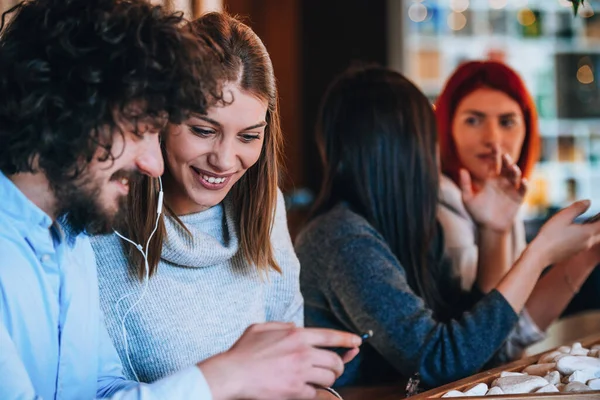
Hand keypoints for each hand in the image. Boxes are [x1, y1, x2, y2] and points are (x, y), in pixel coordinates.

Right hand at [198, 322, 360, 399]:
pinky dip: (312, 392)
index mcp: (296, 335)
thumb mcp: (262, 328)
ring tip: (319, 379)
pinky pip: (315, 393)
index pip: (330, 336)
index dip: (347, 339)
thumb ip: (282, 325)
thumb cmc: (243, 351)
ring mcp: (300, 373)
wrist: (233, 373)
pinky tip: (303, 388)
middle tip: (333, 369)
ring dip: (327, 380)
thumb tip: (295, 327)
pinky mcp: (295, 391)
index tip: (357, 342)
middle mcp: (302, 352)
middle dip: (339, 366)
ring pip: (329, 378)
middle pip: (335, 361)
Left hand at [461, 154, 526, 232]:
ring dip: (514, 171)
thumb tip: (462, 169)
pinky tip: (522, 181)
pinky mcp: (517, 199)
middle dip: (506, 161)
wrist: (488, 228)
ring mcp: (510, 189)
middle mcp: (502, 182)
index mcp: (490, 180)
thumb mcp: (468, 199)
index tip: (494, 145)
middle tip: (504, 155)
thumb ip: (465, 185)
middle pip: (506, 167)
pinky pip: (522, 190)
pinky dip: (523, 185)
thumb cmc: (477, 213)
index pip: (493, 164)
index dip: (494, 155)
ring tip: (512, 167)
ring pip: (515, 176)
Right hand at [530, 200, 599, 267]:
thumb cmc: (551, 234)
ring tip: (589, 223)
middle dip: (599, 225)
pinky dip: (585, 237)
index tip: (599, 213)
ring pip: (593, 239)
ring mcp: (581, 248)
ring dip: (593, 231)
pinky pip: (584, 244)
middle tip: (596, 218)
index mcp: (587, 232)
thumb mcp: (563, 216)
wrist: (540, 254)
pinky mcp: (573, 252)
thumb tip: (588, 202)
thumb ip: (577, 208)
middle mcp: (587, 242)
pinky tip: (575, 233)